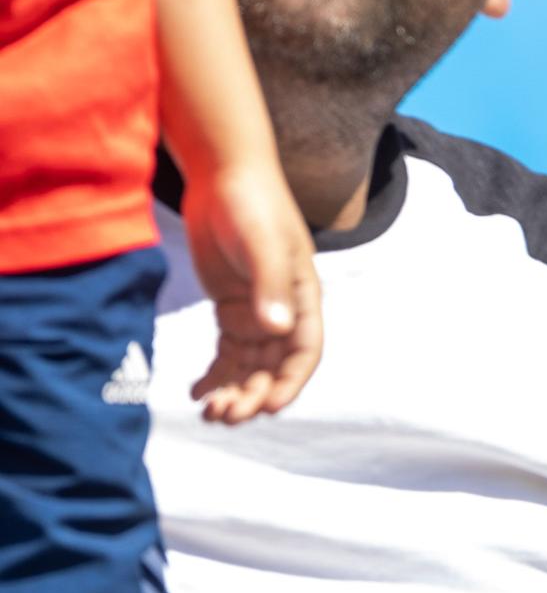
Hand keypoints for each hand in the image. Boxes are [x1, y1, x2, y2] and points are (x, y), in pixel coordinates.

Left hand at [179, 160, 323, 424]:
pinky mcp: (231, 306)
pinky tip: (195, 393)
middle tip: (224, 416)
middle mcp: (284, 310)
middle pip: (273, 367)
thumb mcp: (263, 244)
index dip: (289, 384)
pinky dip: (215, 374)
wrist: (225, 176)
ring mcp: (257, 310)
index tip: (267, 408)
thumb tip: (276, 330)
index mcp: (304, 298)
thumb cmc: (253, 204)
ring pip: (249, 365)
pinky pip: (227, 351)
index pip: (304, 353)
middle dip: (253, 394)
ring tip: (209, 412)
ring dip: (233, 391)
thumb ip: (270, 286)